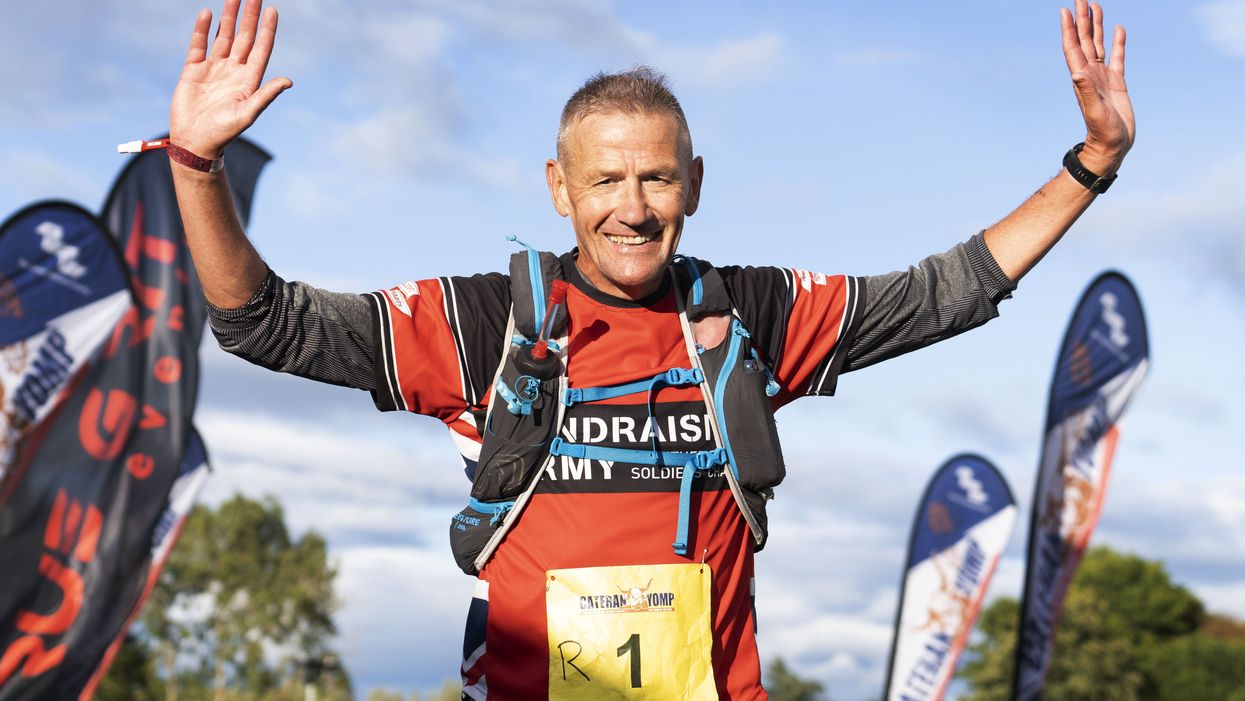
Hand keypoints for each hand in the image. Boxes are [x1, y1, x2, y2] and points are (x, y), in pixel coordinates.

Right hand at [170, 0, 290, 158]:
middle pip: (244, 37)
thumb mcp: (248, 114)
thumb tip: (288, 81)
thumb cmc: (224, 133)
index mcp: (249, 79)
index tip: (272, 9)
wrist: (195, 143)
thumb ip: (266, 95)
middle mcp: (233, 70)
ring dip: (228, 17)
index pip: (261, 48)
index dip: (267, 29)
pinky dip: (203, 30)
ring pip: (223, 36)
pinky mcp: (193, 70)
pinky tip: (207, 14)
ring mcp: (213, 69)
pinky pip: (199, 45)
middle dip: (249, 15)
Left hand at [1061, 0, 1133, 173]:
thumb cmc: (1103, 133)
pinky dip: (1117, 42)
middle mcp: (1090, 74)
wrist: (1112, 147)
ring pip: (1098, 45)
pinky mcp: (1117, 82)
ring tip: (1095, 6)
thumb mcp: (1095, 111)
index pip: (1073, 48)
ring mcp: (1103, 77)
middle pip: (1085, 40)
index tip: (1065, 10)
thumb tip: (1077, 71)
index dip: (1069, 29)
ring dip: (1096, 26)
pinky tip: (1118, 29)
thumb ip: (1086, 91)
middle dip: (1082, 19)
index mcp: (1082, 78)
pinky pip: (1117, 57)